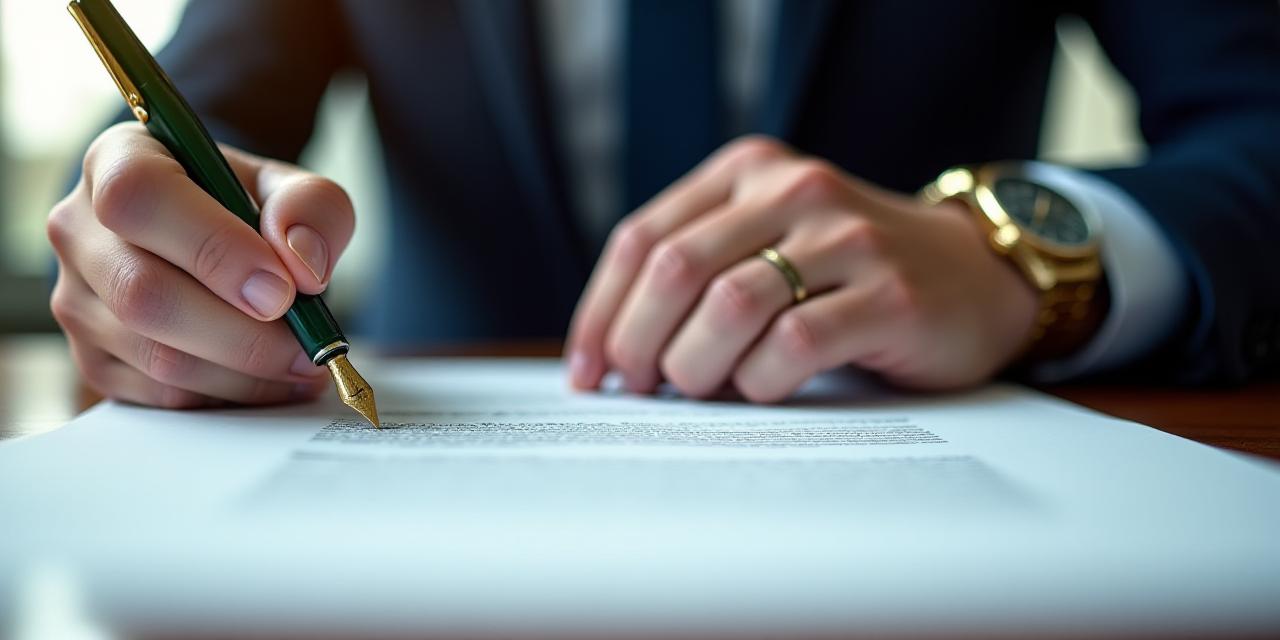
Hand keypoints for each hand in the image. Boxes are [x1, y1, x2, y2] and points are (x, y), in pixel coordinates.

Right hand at [48, 123, 355, 407]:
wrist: (217, 247)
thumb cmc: (249, 210)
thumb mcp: (292, 189)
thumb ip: (311, 208)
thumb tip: (302, 264)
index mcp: (120, 161)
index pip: (140, 197)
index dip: (213, 248)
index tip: (282, 289)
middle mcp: (80, 229)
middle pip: (143, 293)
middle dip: (242, 333)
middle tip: (309, 345)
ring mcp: (76, 299)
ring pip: (155, 355)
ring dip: (245, 373)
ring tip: (305, 364)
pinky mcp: (93, 359)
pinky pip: (160, 394)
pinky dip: (229, 395)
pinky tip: (274, 380)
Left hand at [566, 136, 1037, 401]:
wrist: (974, 278)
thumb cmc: (848, 274)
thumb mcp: (768, 242)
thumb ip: (698, 269)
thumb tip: (611, 350)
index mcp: (748, 172)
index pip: (642, 238)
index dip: (601, 312)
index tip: (588, 371)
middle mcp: (793, 190)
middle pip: (674, 269)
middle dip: (638, 343)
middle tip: (639, 389)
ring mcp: (847, 238)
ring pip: (728, 306)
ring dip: (695, 367)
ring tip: (699, 390)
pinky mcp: (889, 294)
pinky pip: (792, 346)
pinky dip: (759, 383)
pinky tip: (762, 389)